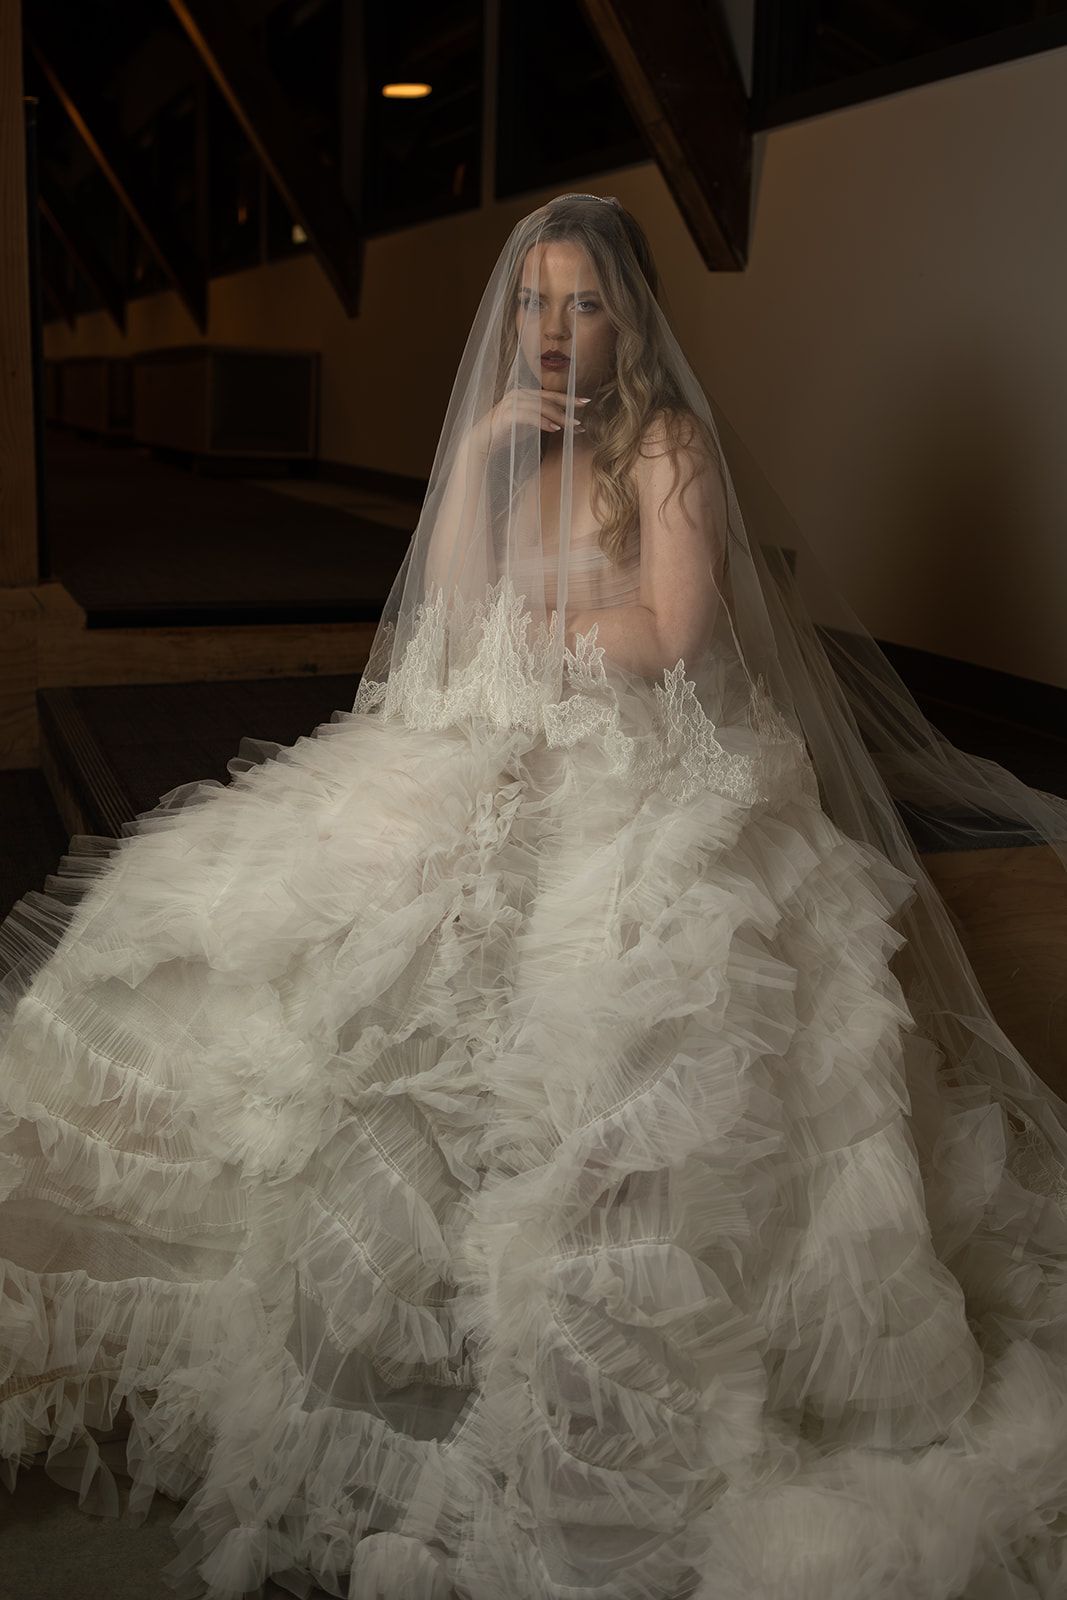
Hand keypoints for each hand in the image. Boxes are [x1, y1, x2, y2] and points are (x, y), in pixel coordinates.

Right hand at [471, 390, 589, 454]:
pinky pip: (529, 416)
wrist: (483, 442)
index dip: (569, 398)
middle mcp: (519, 394)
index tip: (586, 402)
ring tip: (572, 427)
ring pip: (541, 407)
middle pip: (549, 398)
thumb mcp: (530, 425)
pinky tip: (554, 429)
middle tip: (583, 414)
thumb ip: (546, 420)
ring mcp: (512, 403)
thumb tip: (568, 424)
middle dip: (568, 407)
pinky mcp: (507, 415)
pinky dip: (543, 422)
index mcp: (526, 394)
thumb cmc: (507, 434)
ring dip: (558, 417)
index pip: (551, 394)